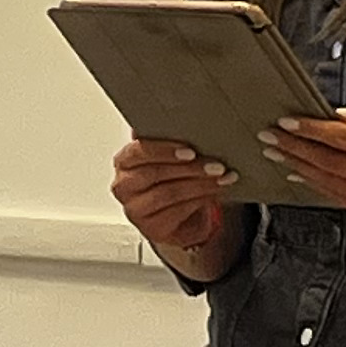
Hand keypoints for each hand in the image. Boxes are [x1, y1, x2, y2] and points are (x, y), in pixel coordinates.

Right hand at [113, 136, 237, 278]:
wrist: (173, 215)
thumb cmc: (167, 179)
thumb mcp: (164, 156)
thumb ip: (164, 138)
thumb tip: (180, 118)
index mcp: (124, 161)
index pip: (139, 152)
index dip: (164, 150)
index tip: (190, 150)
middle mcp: (124, 186)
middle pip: (155, 173)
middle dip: (190, 168)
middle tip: (216, 164)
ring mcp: (136, 210)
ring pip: (169, 193)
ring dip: (200, 184)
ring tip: (221, 178)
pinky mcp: (152, 228)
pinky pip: (178, 211)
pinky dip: (201, 200)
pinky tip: (214, 192)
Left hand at [264, 100, 345, 224]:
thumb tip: (336, 116)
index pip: (341, 139)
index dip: (311, 130)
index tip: (288, 122)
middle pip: (328, 162)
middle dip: (294, 148)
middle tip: (270, 137)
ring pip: (328, 182)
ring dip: (299, 167)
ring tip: (278, 153)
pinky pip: (338, 197)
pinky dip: (316, 184)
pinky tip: (300, 173)